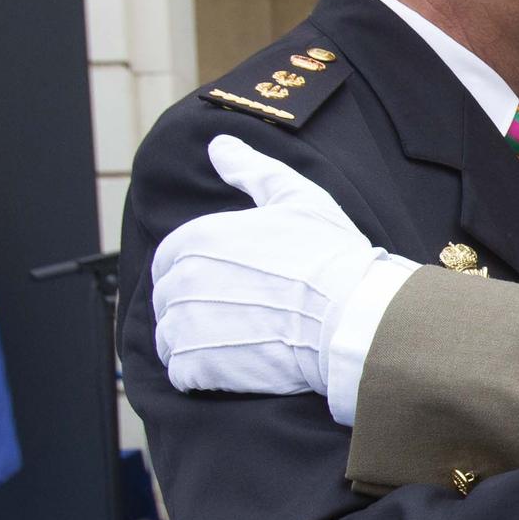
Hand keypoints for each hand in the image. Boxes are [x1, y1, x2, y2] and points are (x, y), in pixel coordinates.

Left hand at [153, 135, 394, 395]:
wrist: (350, 314)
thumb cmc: (330, 255)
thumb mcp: (295, 197)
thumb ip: (250, 169)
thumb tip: (219, 145)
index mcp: (196, 237)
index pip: (169, 260)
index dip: (198, 272)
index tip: (232, 283)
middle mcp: (181, 279)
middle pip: (168, 300)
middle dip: (198, 308)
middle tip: (244, 315)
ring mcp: (186, 324)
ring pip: (170, 337)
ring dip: (198, 343)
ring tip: (241, 341)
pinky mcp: (197, 366)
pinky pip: (180, 372)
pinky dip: (202, 374)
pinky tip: (237, 365)